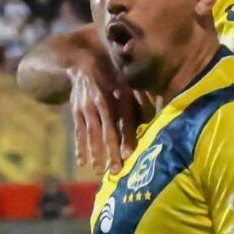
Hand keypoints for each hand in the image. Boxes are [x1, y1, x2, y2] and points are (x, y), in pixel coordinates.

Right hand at [69, 54, 151, 173]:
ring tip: (98, 171)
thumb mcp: (129, 83)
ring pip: (91, 134)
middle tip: (116, 170)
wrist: (84, 61)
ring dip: (95, 153)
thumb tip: (157, 115)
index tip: (128, 154)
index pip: (124, 119)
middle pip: (107, 130)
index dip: (127, 136)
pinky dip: (80, 147)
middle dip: (111, 151)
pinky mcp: (76, 111)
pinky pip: (78, 131)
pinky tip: (82, 162)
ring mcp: (86, 107)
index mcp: (118, 95)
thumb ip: (140, 100)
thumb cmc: (114, 74)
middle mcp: (101, 102)